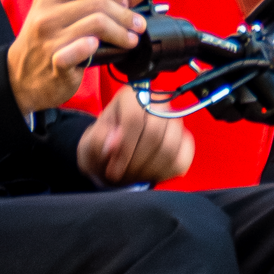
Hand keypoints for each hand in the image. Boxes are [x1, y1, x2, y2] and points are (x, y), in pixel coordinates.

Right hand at [9, 0, 148, 112]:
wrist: (19, 78)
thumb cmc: (49, 42)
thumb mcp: (69, 15)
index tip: (125, 3)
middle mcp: (47, 13)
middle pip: (99, 2)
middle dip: (126, 14)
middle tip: (137, 26)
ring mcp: (49, 38)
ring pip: (97, 23)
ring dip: (121, 33)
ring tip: (130, 40)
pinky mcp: (54, 62)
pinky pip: (80, 49)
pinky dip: (94, 47)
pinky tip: (101, 48)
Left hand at [76, 86, 192, 185]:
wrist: (113, 156)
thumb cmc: (102, 147)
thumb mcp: (88, 145)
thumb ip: (97, 141)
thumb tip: (115, 141)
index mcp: (131, 97)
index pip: (135, 118)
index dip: (125, 149)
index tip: (113, 170)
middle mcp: (156, 103)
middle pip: (154, 134)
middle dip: (136, 162)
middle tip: (123, 176)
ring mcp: (174, 121)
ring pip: (170, 148)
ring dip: (148, 170)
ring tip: (133, 176)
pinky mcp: (185, 140)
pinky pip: (183, 159)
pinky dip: (165, 173)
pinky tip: (150, 175)